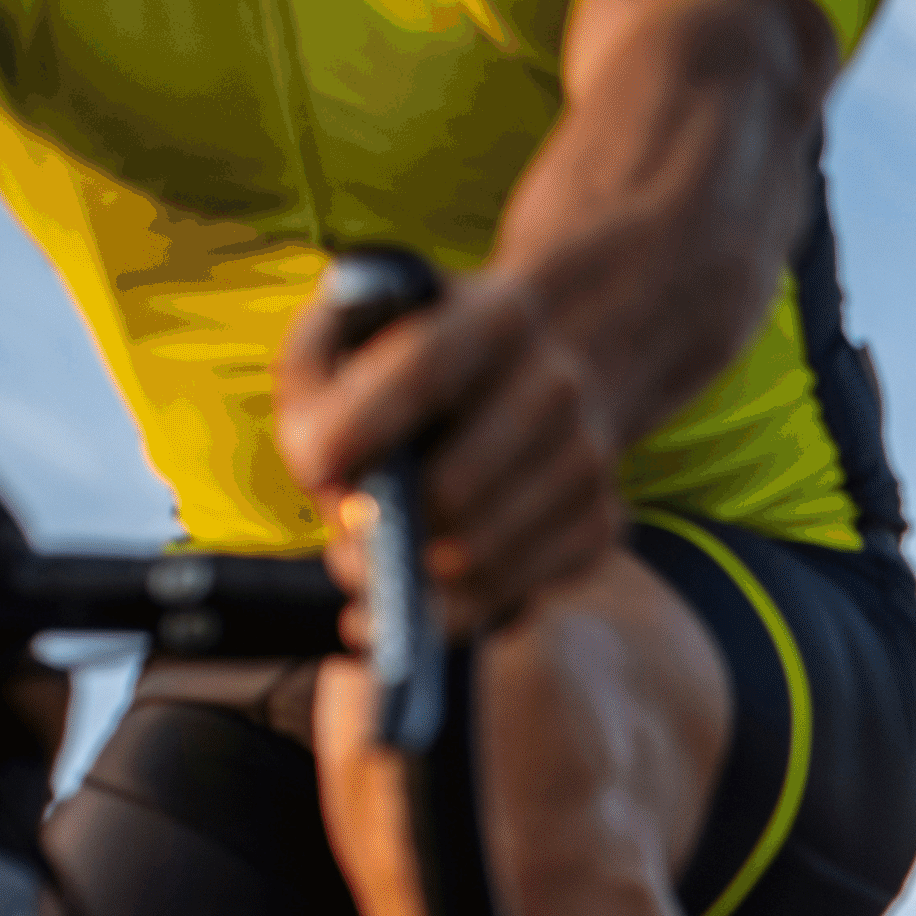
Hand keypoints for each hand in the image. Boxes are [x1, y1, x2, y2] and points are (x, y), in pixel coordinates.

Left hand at [274, 269, 628, 635]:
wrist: (545, 368)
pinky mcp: (605, 523)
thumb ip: (313, 380)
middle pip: (451, 488)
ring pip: (478, 555)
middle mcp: (559, 383)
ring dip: (412, 576)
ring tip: (384, 556)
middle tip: (345, 543)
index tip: (310, 470)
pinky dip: (460, 600)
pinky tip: (438, 570)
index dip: (360, 426)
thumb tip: (330, 488)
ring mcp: (591, 457)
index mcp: (498, 315)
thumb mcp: (355, 327)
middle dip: (382, 530)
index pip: (423, 370)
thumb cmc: (420, 353)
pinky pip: (514, 593)